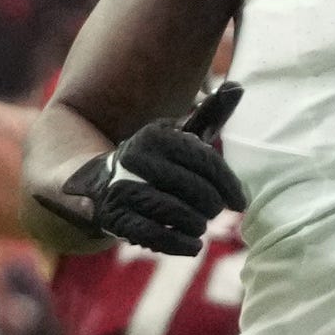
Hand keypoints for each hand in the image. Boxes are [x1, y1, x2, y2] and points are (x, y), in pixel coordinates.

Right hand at [44, 85, 244, 257]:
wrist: (94, 182)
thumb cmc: (152, 162)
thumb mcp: (176, 137)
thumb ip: (207, 116)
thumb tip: (236, 88)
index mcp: (155, 135)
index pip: (203, 160)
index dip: (227, 183)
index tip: (240, 202)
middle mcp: (135, 157)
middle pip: (191, 186)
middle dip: (210, 204)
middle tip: (215, 213)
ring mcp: (121, 188)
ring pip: (173, 211)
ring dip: (195, 223)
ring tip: (201, 227)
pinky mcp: (112, 216)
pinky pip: (152, 233)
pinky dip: (177, 243)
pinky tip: (193, 246)